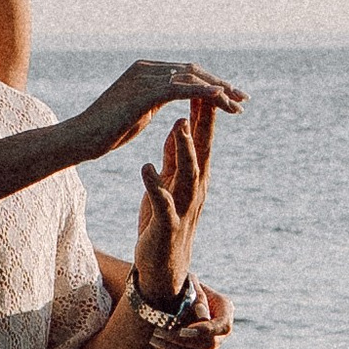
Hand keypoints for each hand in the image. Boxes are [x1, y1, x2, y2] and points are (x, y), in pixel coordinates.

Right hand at [72, 58, 243, 157]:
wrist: (81, 139)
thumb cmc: (106, 131)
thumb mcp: (138, 111)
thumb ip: (156, 100)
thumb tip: (170, 98)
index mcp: (146, 72)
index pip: (187, 73)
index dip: (212, 83)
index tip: (233, 96)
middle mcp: (146, 69)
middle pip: (193, 71)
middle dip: (221, 84)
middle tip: (243, 98)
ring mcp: (143, 78)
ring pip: (190, 78)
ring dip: (217, 91)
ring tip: (237, 104)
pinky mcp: (142, 93)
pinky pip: (179, 89)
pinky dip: (202, 93)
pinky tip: (220, 100)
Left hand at [134, 97, 218, 312]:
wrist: (161, 267)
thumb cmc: (163, 222)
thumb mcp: (169, 183)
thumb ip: (174, 155)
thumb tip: (178, 124)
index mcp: (194, 177)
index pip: (201, 139)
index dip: (202, 111)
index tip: (200, 81)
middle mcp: (195, 190)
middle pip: (202, 151)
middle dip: (203, 123)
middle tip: (202, 93)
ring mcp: (184, 208)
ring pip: (189, 175)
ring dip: (185, 150)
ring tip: (178, 126)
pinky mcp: (167, 226)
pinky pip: (163, 204)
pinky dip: (155, 185)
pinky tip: (145, 169)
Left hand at [146, 277, 232, 348]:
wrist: (178, 299)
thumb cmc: (185, 287)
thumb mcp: (190, 284)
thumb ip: (197, 295)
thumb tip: (201, 315)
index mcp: (226, 312)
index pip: (222, 327)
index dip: (203, 331)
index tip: (183, 331)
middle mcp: (222, 334)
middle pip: (209, 345)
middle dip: (181, 341)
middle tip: (158, 333)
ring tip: (156, 342)